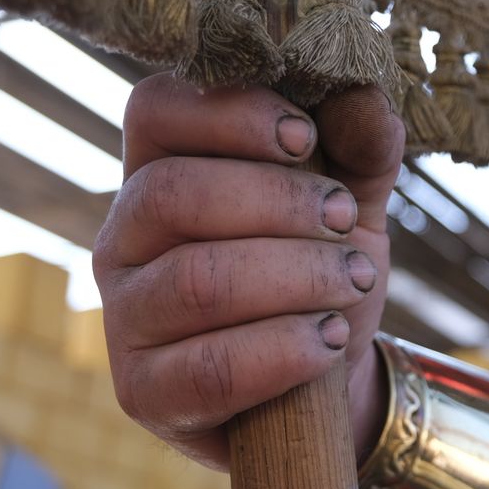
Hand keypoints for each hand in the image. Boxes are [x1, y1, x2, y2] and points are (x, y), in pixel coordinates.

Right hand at [94, 73, 404, 469]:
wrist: (324, 387)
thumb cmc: (320, 275)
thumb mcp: (352, 206)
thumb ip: (361, 149)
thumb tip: (364, 96)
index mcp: (159, 170)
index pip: (155, 110)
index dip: (229, 114)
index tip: (303, 136)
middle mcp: (124, 238)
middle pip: (174, 194)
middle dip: (278, 201)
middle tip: (344, 219)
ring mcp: (124, 318)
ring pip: (196, 280)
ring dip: (294, 275)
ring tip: (355, 281)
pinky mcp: (143, 392)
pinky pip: (209, 368)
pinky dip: (284, 349)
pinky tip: (330, 338)